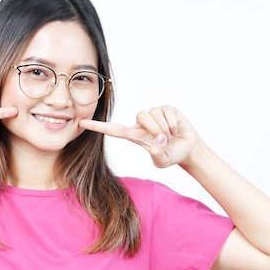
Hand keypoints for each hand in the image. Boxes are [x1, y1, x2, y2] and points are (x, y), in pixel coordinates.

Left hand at [79, 105, 202, 167]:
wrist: (187, 149)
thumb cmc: (170, 155)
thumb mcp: (162, 160)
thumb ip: (158, 156)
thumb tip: (156, 143)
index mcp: (134, 135)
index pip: (112, 129)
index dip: (98, 126)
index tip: (82, 122)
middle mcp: (140, 123)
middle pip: (141, 117)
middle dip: (156, 130)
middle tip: (164, 140)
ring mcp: (153, 114)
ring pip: (154, 114)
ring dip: (166, 128)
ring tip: (170, 135)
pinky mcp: (166, 108)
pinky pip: (166, 112)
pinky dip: (173, 123)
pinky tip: (176, 129)